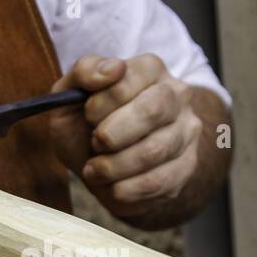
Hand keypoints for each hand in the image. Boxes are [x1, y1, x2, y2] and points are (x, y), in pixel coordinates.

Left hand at [49, 54, 203, 220]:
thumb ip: (84, 72)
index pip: (129, 79)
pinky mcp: (186, 166)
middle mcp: (176, 95)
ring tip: (95, 170)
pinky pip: (158, 182)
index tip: (87, 116)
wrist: (101, 165)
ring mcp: (186, 131)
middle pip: (153, 110)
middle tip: (95, 144)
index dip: (100, 103)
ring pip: (153, 151)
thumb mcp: (70, 95)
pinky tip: (113, 186)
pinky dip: (126, 189)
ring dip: (113, 167)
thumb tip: (112, 68)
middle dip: (113, 134)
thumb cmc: (85, 125)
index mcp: (149, 69)